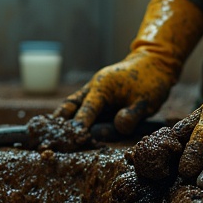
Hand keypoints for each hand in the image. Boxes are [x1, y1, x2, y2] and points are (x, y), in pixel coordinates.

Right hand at [55, 49, 176, 134]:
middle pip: (70, 106)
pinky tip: (66, 131)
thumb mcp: (147, 100)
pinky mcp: (99, 98)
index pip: (87, 109)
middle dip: (59, 122)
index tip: (72, 139)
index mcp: (102, 87)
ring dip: (62, 120)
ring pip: (72, 106)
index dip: (79, 125)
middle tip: (49, 139)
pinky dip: (72, 118)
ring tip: (49, 136)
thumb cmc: (151, 81)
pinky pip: (81, 108)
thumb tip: (118, 127)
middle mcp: (93, 88)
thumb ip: (132, 115)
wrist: (154, 63)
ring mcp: (94, 92)